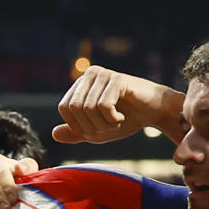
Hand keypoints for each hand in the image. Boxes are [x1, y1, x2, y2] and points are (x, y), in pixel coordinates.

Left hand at [52, 65, 186, 145]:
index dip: (77, 125)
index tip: (96, 128)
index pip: (64, 108)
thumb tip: (54, 134)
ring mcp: (103, 74)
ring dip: (103, 124)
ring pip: (88, 108)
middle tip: (108, 126)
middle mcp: (89, 75)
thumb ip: (75, 134)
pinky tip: (122, 118)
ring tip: (116, 122)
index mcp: (80, 85)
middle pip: (74, 108)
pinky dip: (112, 119)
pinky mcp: (117, 79)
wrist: (154, 114)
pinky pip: (103, 106)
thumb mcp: (96, 132)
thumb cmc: (126, 120)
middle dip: (90, 126)